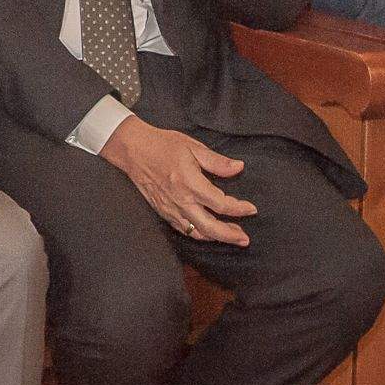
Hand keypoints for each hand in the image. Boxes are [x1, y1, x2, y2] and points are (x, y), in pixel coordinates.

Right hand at [99, 117, 257, 246]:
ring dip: (215, 237)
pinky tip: (207, 231)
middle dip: (230, 235)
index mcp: (191, 184)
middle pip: (210, 227)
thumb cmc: (163, 145)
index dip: (239, 209)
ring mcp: (171, 209)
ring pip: (196, 232)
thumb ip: (217, 161)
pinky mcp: (163, 212)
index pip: (221, 204)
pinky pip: (183, 229)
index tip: (251, 208)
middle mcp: (181, 201)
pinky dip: (198, 234)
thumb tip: (239, 168)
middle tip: (245, 239)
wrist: (133, 150)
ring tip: (230, 236)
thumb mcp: (193, 147)